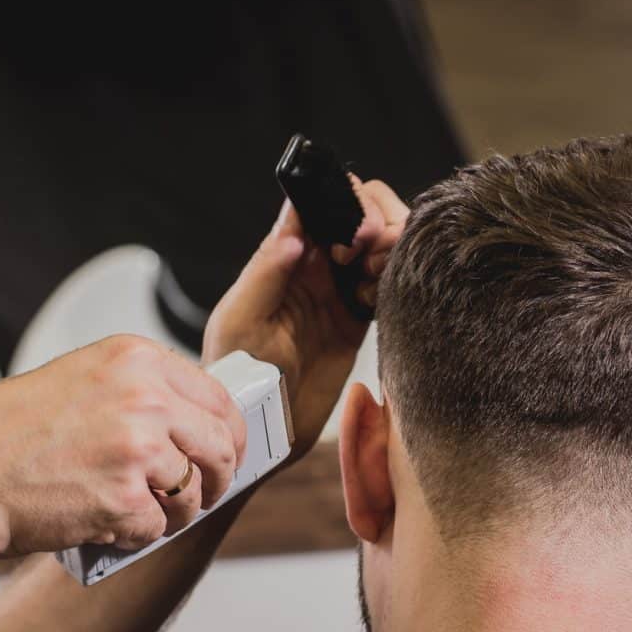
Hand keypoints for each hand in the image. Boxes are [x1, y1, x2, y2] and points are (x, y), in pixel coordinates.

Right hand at [0, 335, 246, 590]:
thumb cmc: (7, 435)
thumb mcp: (83, 380)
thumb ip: (141, 390)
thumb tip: (194, 417)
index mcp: (135, 359)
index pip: (218, 396)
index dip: (230, 432)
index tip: (230, 450)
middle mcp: (144, 397)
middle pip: (219, 444)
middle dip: (219, 476)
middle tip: (206, 492)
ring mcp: (137, 447)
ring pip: (194, 490)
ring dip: (178, 510)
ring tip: (147, 511)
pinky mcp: (124, 497)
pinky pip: (158, 525)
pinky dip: (138, 534)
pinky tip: (109, 522)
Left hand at [203, 178, 408, 459]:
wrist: (262, 426)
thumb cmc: (236, 373)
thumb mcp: (241, 319)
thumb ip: (266, 273)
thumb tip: (294, 234)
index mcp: (283, 257)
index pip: (320, 205)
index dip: (344, 205)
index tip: (350, 234)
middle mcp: (315, 268)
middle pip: (360, 216)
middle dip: (377, 221)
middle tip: (370, 253)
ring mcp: (340, 294)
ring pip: (382, 246)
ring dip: (391, 248)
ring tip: (378, 274)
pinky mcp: (359, 323)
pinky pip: (389, 287)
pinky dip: (396, 282)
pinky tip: (382, 301)